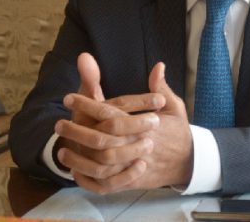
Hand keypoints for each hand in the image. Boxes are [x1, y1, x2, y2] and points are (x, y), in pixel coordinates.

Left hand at [69, 62, 193, 192]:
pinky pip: (106, 183)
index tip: (69, 98)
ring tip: (62, 147)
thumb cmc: (178, 132)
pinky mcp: (132, 181)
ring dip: (78, 156)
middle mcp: (139, 144)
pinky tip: (75, 170)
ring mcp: (135, 164)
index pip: (111, 112)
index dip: (88, 104)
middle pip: (102, 138)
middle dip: (78, 130)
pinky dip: (89, 178)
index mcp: (147, 124)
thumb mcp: (173, 106)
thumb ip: (161, 87)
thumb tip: (158, 65)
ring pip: (101, 162)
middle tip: (59, 124)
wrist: (190, 162)